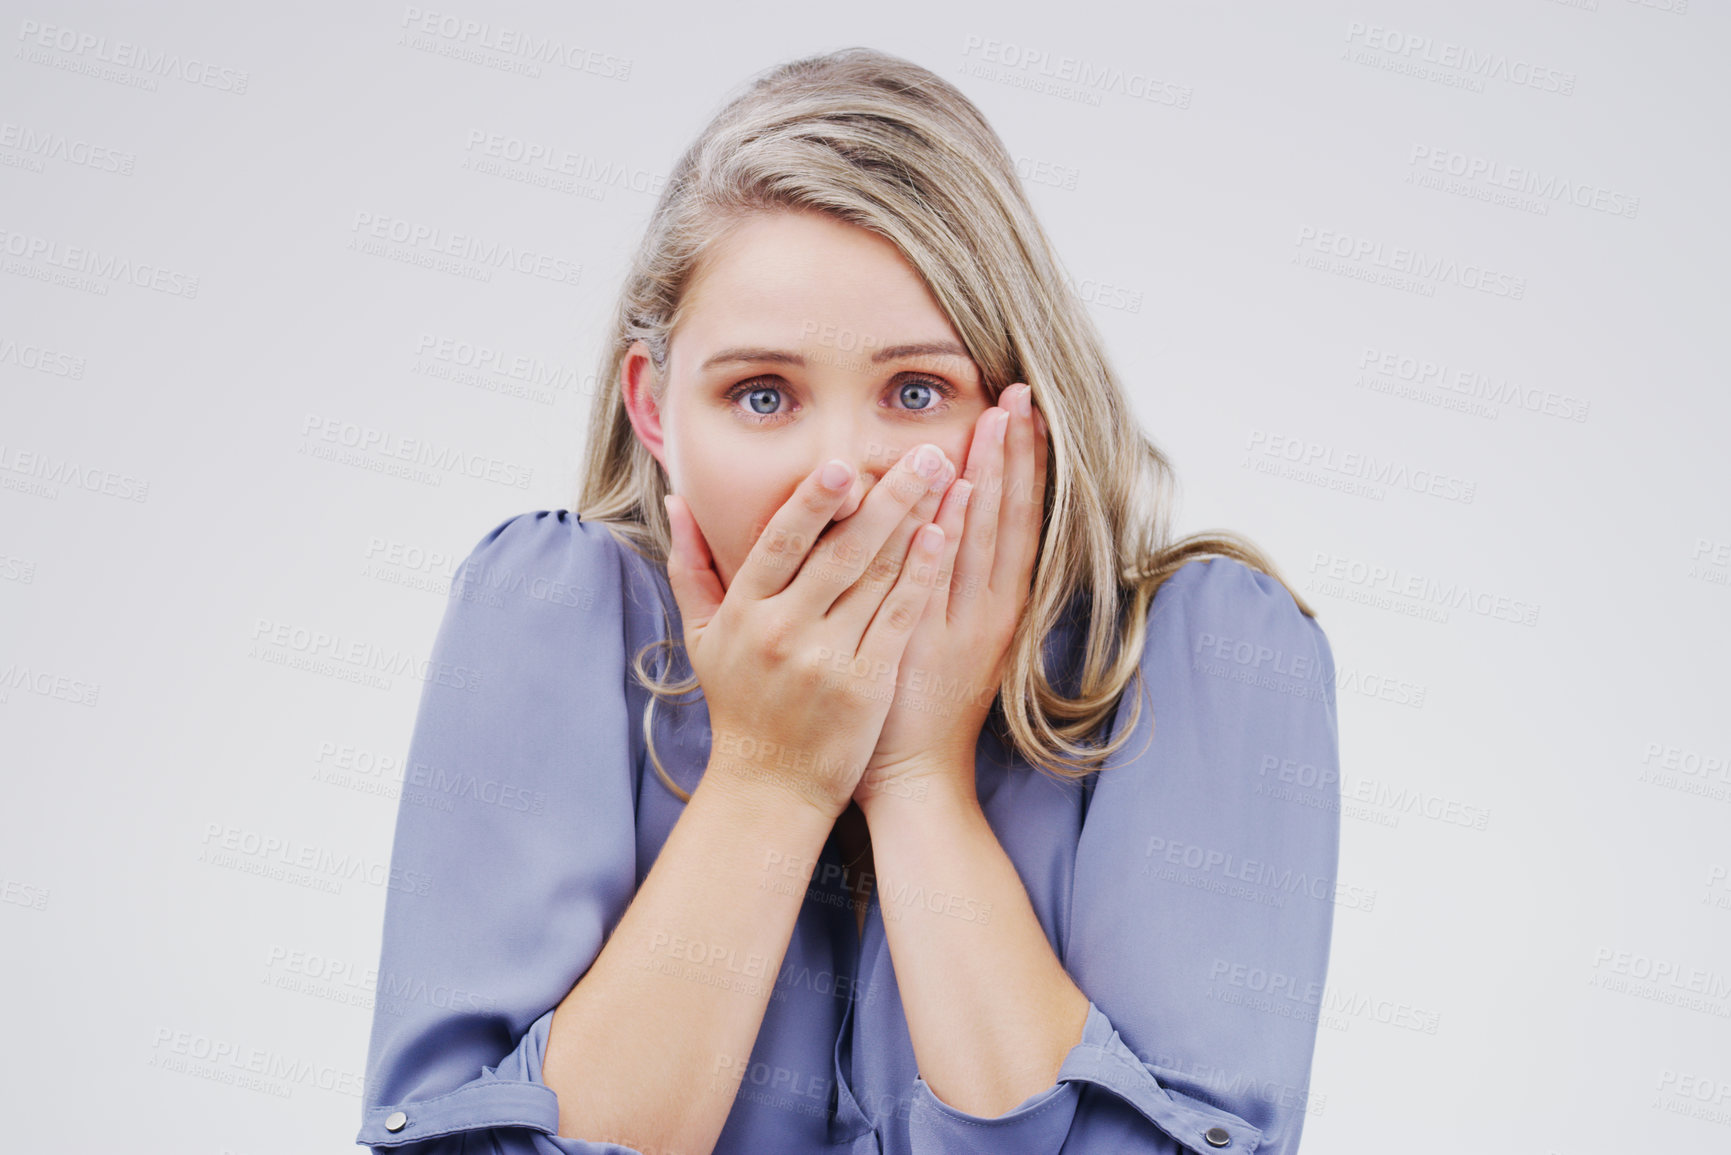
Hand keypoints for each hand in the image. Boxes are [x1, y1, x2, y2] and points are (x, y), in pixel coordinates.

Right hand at [662, 443, 958, 820]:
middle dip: (887, 496)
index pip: (781, 543)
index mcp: (744, 613)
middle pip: (841, 551)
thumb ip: (690, 564)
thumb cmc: (739, 704)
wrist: (769, 787)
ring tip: (944, 477)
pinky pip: (899, 618)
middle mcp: (782, 632)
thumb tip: (676, 499)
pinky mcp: (866, 685)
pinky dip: (921, 575)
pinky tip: (943, 536)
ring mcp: (826, 659)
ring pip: (877, 577)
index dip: (813, 501)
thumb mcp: (701, 636)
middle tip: (924, 452)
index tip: (845, 463)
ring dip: (915, 521)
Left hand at [853, 382, 1048, 814]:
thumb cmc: (923, 708)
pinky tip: (955, 491)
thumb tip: (943, 519)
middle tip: (1020, 391)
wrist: (914, 777)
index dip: (1023, 463)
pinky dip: (952, 533)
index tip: (1025, 411)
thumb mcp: (953, 639)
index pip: (1018, 518)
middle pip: (1008, 514)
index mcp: (998, 606)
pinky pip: (942, 577)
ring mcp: (962, 623)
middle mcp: (989, 608)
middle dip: (1014, 451)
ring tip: (1000, 418)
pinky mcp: (928, 640)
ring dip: (990, 474)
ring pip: (982, 536)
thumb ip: (950, 582)